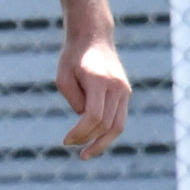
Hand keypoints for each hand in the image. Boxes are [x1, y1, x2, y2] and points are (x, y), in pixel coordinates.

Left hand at [56, 33, 129, 159]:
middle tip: (72, 147)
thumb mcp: (63, 77)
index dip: (80, 133)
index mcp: (99, 81)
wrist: (93, 36)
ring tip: (86, 153)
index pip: (93, 116)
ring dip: (102, 142)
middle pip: (107, 124)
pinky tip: (93, 139)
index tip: (66, 141)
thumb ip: (74, 101)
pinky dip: (107, 131)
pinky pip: (119, 118)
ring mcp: (124, 89)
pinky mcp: (125, 92)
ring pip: (118, 126)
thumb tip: (85, 122)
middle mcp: (116, 86)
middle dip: (89, 140)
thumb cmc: (73, 56)